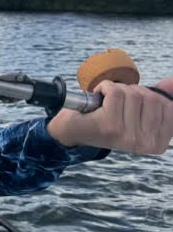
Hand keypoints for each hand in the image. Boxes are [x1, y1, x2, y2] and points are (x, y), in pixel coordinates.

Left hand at [48, 80, 172, 153]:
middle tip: (116, 103)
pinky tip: (98, 98)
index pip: (170, 106)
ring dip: (118, 89)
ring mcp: (128, 136)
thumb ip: (158, 99)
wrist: (70, 130)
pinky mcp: (110, 126)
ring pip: (134, 93)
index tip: (132, 106)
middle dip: (133, 91)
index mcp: (157, 144)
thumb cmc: (104, 119)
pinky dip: (104, 87)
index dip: (149, 97)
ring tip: (107, 103)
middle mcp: (146, 144)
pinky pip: (116, 91)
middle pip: (152, 97)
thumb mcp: (136, 111)